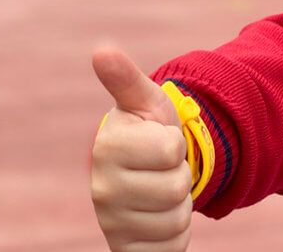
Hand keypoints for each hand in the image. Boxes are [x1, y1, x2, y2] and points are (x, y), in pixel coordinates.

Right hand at [91, 45, 192, 251]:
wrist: (146, 175)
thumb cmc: (148, 132)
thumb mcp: (144, 102)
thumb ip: (126, 78)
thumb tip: (102, 51)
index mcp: (107, 148)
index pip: (171, 150)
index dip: (176, 144)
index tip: (160, 142)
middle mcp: (101, 190)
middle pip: (176, 188)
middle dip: (181, 177)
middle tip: (163, 170)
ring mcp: (111, 224)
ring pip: (177, 220)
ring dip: (180, 206)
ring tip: (161, 191)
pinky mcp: (124, 251)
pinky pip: (171, 250)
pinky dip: (176, 236)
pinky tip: (159, 220)